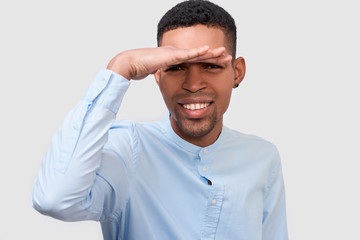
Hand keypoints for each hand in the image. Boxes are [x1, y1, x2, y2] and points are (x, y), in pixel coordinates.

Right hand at [106, 46, 231, 79]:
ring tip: (223, 51)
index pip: (195, 61)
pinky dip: (196, 52)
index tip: (219, 64)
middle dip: (214, 56)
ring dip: (210, 53)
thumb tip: (166, 77)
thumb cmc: (140, 67)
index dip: (208, 61)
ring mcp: (173, 53)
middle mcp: (177, 54)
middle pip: (199, 56)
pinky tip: (206, 50)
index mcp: (175, 58)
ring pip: (196, 53)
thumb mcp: (157, 73)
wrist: (129, 63)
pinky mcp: (169, 56)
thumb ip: (164, 74)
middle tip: (228, 56)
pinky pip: (185, 55)